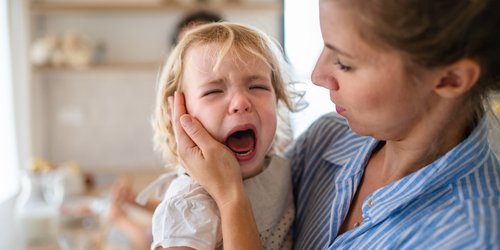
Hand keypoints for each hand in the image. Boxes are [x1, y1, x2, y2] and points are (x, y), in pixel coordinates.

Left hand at [170, 91, 243, 206]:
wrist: (228, 193)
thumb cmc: (224, 171)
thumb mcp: (212, 148)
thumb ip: (197, 132)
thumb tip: (184, 117)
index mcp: (186, 148)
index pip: (180, 122)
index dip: (179, 107)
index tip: (177, 93)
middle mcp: (184, 154)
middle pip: (178, 128)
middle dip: (177, 112)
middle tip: (173, 97)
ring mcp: (189, 160)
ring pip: (182, 135)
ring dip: (180, 121)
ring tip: (178, 110)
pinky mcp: (195, 163)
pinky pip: (187, 142)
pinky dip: (186, 131)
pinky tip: (188, 130)